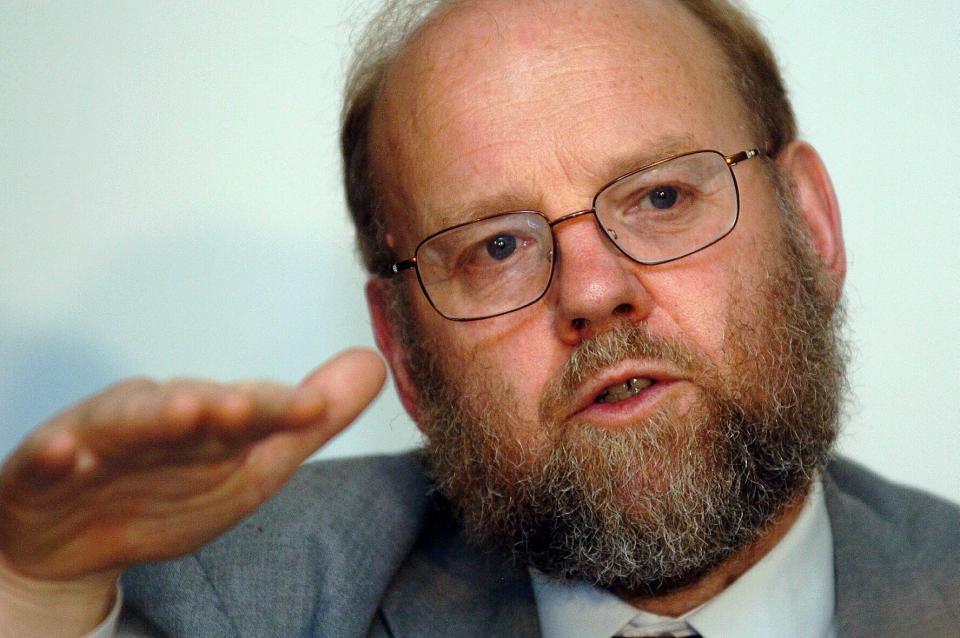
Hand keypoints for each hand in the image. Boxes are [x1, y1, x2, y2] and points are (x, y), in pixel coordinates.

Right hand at [0, 348, 384, 582]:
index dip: (278, 408)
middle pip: (189, 408)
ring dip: (151, 417)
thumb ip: (306, 421)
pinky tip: (64, 453)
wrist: (73, 539)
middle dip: (216, 406)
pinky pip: (47, 461)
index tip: (312, 407)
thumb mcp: (249, 465)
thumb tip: (375, 364)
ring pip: (125, 424)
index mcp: (208, 420)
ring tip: (181, 411)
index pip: (249, 411)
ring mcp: (102, 441)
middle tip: (241, 406)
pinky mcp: (47, 469)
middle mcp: (158, 418)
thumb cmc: (169, 492)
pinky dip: (56, 457)